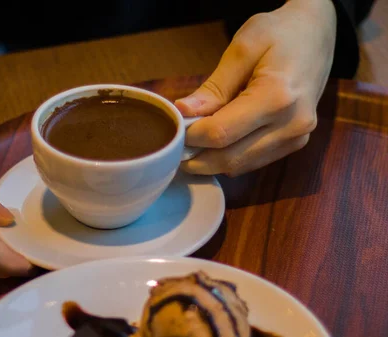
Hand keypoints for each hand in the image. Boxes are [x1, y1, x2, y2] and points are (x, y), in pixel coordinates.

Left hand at [175, 0, 335, 175]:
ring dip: (211, 160)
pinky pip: (253, 162)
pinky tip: (215, 143)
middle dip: (197, 155)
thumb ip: (213, 87)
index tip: (174, 128)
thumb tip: (183, 112)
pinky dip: (229, 157)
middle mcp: (293, 124)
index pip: (221, 133)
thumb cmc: (278, 33)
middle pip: (230, 157)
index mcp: (278, 96)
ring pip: (240, 165)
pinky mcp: (296, 143)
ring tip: (192, 144)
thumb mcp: (242, 49)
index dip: (191, 137)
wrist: (316, 34)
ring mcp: (298, 137)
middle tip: (174, 145)